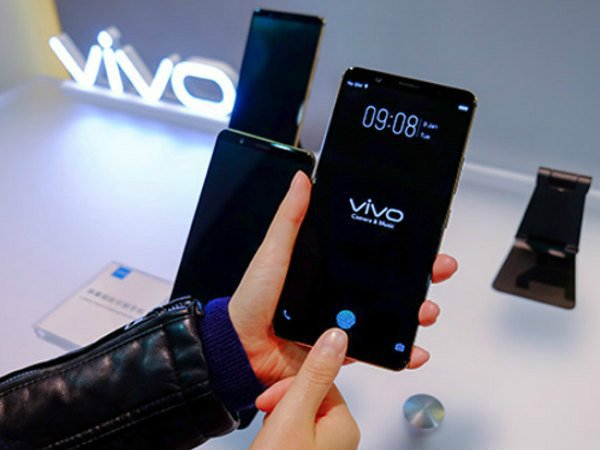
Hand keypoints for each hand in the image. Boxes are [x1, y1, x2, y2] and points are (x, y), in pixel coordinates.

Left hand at [229, 171, 457, 384]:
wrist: (241, 346)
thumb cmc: (253, 298)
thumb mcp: (274, 251)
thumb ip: (290, 218)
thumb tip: (302, 180)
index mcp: (325, 267)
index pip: (371, 253)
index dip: (399, 248)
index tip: (422, 240)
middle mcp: (337, 293)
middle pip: (388, 283)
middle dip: (419, 278)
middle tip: (437, 270)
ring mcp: (341, 321)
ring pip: (388, 316)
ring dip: (414, 313)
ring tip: (426, 310)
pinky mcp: (340, 348)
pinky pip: (375, 350)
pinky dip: (399, 353)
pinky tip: (413, 351)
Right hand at [250, 328, 358, 449]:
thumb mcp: (293, 413)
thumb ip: (313, 373)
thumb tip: (336, 338)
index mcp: (344, 424)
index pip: (317, 380)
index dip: (287, 385)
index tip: (269, 397)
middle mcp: (338, 437)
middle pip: (306, 395)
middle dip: (281, 402)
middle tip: (269, 420)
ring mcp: (323, 447)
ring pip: (295, 413)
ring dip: (277, 418)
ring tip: (268, 436)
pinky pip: (291, 430)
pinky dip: (277, 432)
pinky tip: (268, 442)